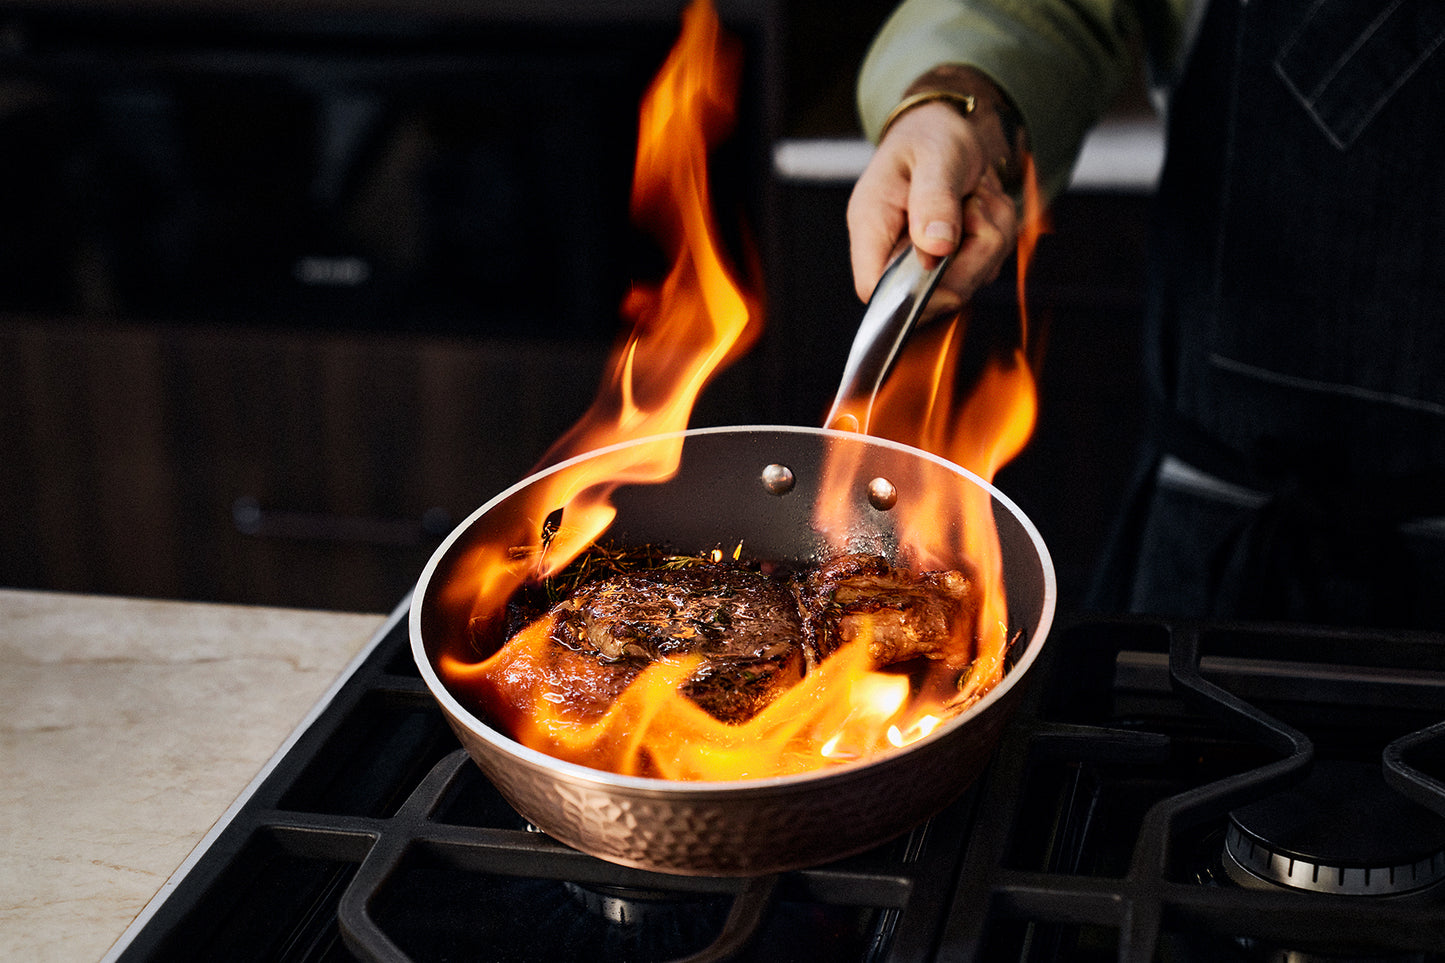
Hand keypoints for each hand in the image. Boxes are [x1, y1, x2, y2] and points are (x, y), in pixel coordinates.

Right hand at [846, 89, 1020, 306]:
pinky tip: (982, 207)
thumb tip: (935, 248)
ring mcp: (925, 261)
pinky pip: (987, 267)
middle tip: (974, 207)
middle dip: (970, 257)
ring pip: (969, 282)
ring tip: (976, 198)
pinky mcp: (952, 263)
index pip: (874, 289)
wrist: (946, 130)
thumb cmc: (930, 137)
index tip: (947, 270)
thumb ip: (934, 199)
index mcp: (871, 225)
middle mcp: (894, 250)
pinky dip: (997, 236)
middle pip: (933, 295)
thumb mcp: (936, 156)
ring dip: (989, 239)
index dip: (911, 294)